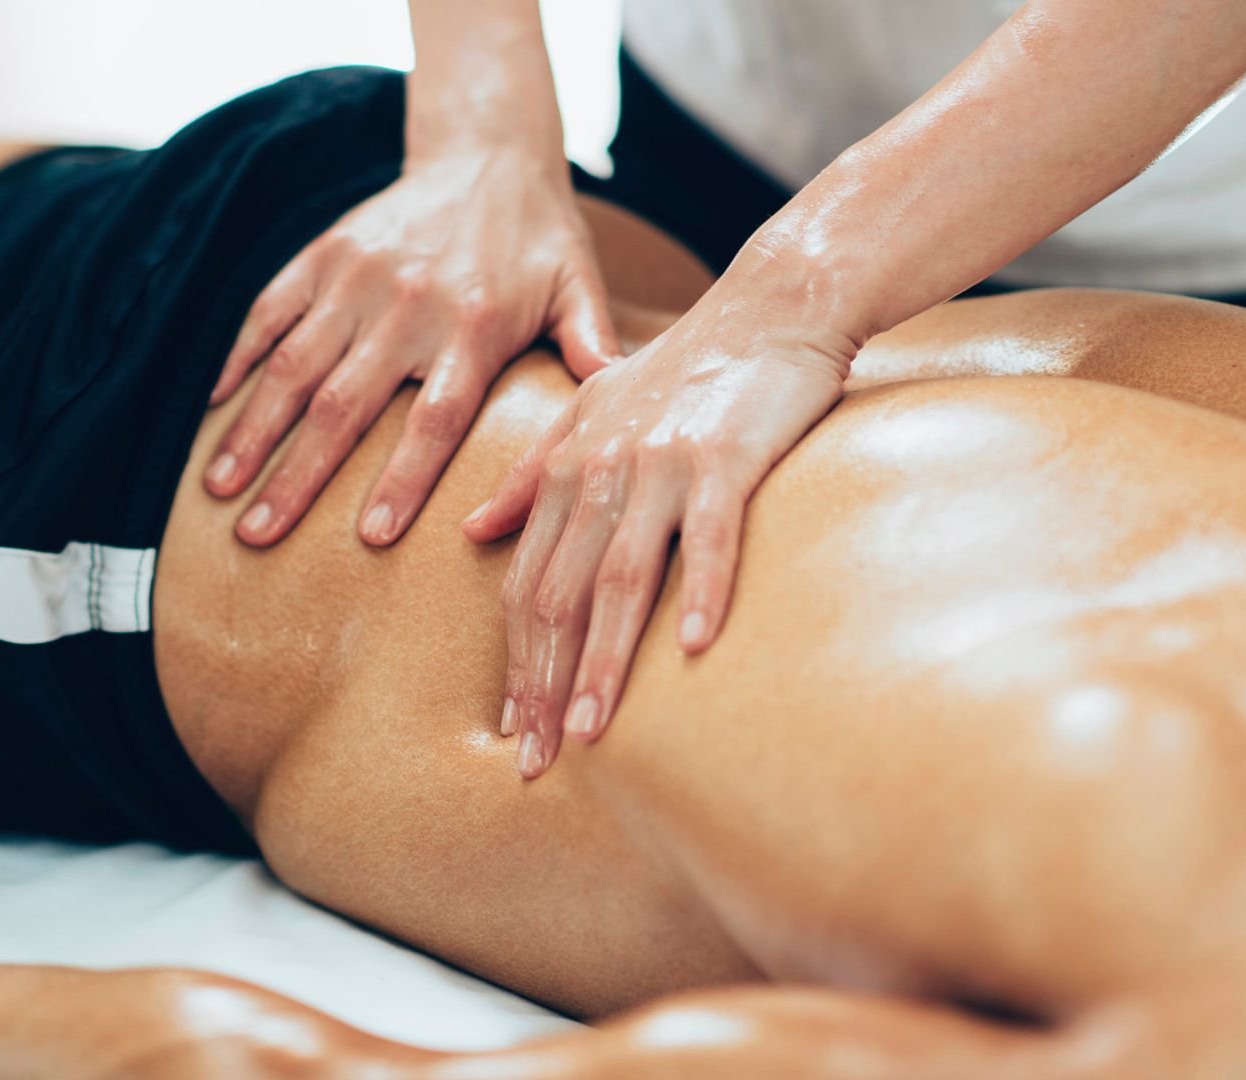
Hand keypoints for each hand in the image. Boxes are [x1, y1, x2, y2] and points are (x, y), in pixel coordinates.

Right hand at [205, 148, 620, 547]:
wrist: (486, 151)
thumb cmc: (539, 240)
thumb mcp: (578, 289)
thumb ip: (590, 353)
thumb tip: (613, 428)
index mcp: (475, 326)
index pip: (434, 420)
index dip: (401, 478)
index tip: (370, 537)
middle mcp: (408, 304)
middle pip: (343, 406)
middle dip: (295, 477)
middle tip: (258, 537)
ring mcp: (356, 278)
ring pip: (292, 366)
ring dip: (251, 432)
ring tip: (217, 491)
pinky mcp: (322, 254)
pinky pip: (269, 313)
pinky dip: (236, 361)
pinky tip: (211, 412)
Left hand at [463, 303, 851, 776]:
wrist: (770, 305)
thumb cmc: (686, 366)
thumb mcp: (590, 411)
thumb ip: (531, 472)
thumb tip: (475, 529)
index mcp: (567, 468)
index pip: (526, 582)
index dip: (515, 661)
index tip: (512, 729)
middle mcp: (603, 471)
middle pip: (560, 594)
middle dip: (544, 684)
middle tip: (538, 760)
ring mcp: (664, 467)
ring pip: (621, 578)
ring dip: (602, 660)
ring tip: (591, 731)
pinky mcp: (727, 459)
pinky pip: (711, 537)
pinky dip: (701, 592)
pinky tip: (692, 651)